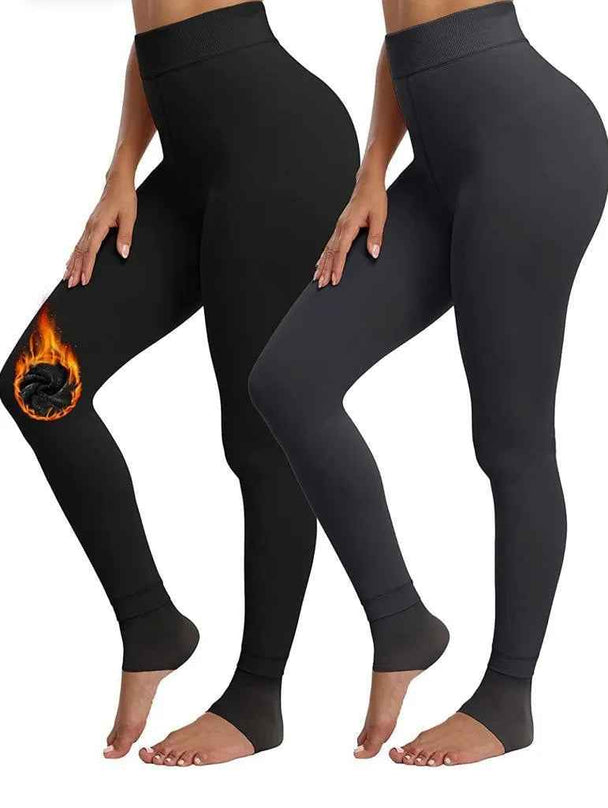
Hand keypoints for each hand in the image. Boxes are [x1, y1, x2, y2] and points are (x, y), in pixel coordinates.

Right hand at [64, 174, 136, 286]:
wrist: (117, 183)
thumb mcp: (129, 217)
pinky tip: (71, 261)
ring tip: (67, 277)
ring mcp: (89, 226)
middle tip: (71, 285)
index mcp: (99, 226)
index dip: (87, 267)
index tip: (85, 280)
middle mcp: (90, 227)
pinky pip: (79, 243)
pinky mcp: (90, 225)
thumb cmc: (124, 198)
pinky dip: (74, 255)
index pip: (91, 251)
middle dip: (76, 270)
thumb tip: (123, 253)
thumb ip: (125, 236)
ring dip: (72, 264)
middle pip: (80, 252)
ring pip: (78, 249)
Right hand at [314, 171, 386, 287]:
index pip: (341, 251)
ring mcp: (339, 227)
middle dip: (326, 270)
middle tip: (322, 285)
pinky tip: (320, 263)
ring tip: (317, 279)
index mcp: (349, 225)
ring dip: (323, 265)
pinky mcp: (340, 227)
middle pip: (331, 253)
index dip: (338, 267)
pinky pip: (329, 244)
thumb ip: (376, 236)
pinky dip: (324, 256)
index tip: (335, 280)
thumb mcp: (379, 217)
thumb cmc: (374, 197)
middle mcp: (341, 227)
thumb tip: (374, 252)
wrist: (368, 183)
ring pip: (328, 250)